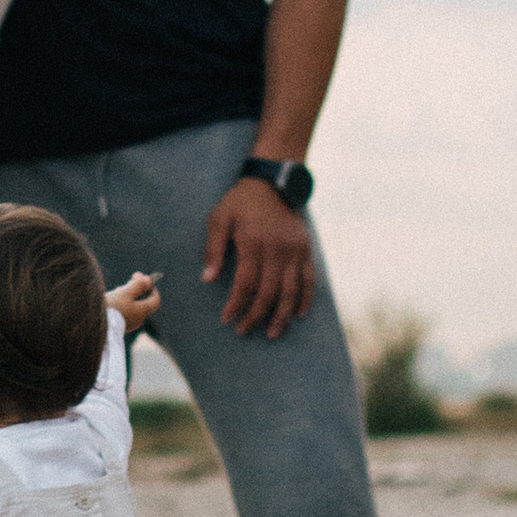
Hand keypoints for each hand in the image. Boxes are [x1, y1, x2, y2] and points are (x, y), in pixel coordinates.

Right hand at [108, 270, 161, 336]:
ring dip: (129, 295)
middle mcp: (138, 320)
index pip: (155, 301)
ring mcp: (128, 324)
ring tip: (119, 288)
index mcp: (142, 312)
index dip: (153, 289)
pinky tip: (113, 298)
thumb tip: (148, 280)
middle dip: (138, 289)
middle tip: (132, 278)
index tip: (146, 280)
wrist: (95, 325)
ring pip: (133, 306)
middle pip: (143, 302)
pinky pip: (125, 311)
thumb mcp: (125, 293)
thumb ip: (138, 285)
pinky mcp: (118, 325)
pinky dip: (122, 303)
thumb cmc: (113, 307)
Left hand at [201, 180, 315, 340]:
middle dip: (255, 315)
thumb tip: (207, 279)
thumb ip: (213, 248)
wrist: (271, 183)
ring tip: (271, 333)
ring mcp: (295, 250)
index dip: (236, 304)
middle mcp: (277, 248)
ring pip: (291, 291)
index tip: (227, 319)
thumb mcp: (219, 218)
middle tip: (243, 330)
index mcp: (253, 242)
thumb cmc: (239, 203)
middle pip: (268, 292)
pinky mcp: (306, 250)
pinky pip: (309, 280)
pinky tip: (297, 315)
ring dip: (281, 315)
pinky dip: (305, 300)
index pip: (245, 283)